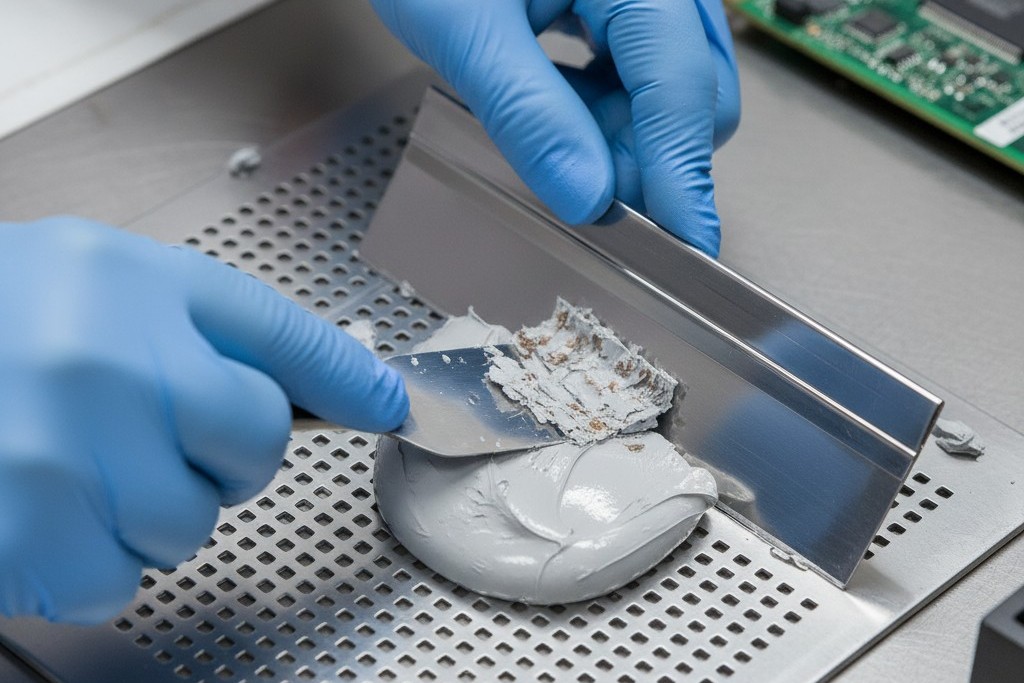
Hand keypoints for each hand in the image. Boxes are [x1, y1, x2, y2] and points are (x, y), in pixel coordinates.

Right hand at [0, 217, 407, 622]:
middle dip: (210, 454)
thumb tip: (373, 392)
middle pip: (248, 460)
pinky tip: (43, 500)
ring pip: (185, 529)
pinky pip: (111, 580)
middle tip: (132, 419)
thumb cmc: (4, 312)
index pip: (286, 362)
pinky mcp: (18, 536)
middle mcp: (105, 367)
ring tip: (75, 457)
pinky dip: (89, 557)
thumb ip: (250, 332)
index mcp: (141, 288)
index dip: (321, 393)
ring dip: (146, 510)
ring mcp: (56, 459)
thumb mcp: (126, 282)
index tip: (369, 409)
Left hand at [370, 0, 739, 255]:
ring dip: (622, 137)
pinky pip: (640, 72)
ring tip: (549, 132)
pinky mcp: (626, 2)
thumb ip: (528, 114)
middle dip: (646, 156)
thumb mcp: (465, 29)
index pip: (679, 83)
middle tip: (580, 189)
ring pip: (671, 89)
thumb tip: (587, 197)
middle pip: (695, 91)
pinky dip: (606, 110)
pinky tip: (557, 106)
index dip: (683, 173)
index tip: (687, 242)